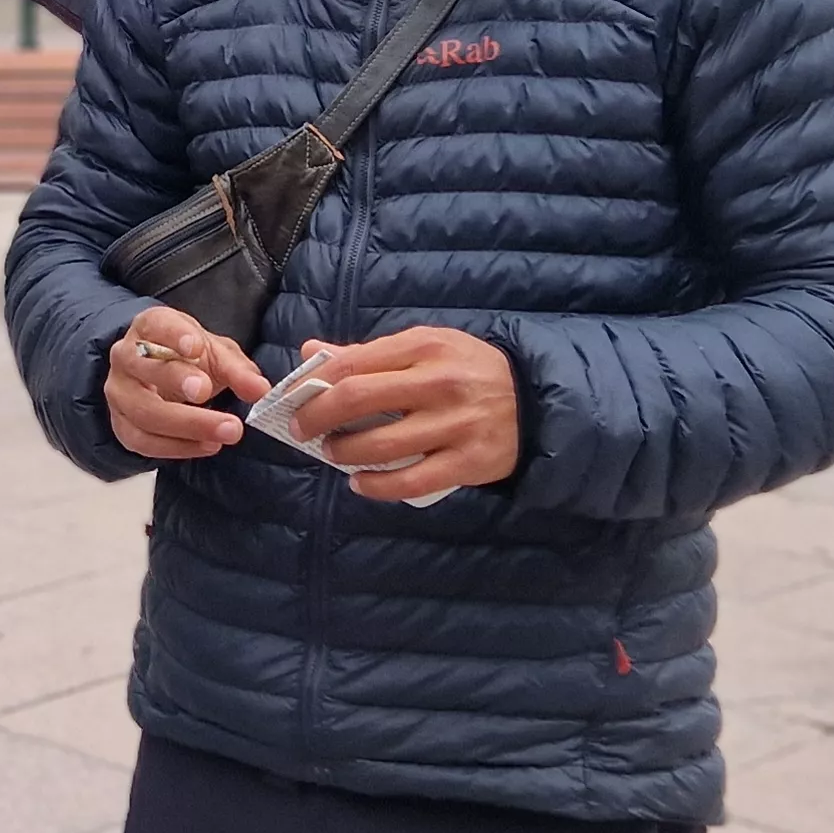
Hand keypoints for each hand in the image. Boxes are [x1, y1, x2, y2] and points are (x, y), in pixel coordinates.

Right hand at [103, 306, 272, 461]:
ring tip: (224, 431)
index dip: (174, 335)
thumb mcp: (216, 355)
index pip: (156, 324)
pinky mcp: (120, 424)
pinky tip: (207, 446)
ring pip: (143, 410)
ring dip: (185, 425)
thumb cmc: (188, 360)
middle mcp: (126, 357)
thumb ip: (237, 371)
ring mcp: (119, 392)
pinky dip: (177, 448)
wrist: (162, 380)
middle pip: (143, 368)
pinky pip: (142, 440)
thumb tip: (260, 390)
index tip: (196, 347)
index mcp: (149, 328)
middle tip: (207, 392)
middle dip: (176, 380)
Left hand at [288, 326, 522, 502]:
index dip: (316, 384)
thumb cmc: (469, 371)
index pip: (353, 363)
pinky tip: (359, 483)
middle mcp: (438, 382)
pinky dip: (376, 487)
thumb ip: (370, 353)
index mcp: (424, 346)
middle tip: (301, 430)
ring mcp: (454, 425)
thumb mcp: (426, 347)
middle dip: (317, 418)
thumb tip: (311, 351)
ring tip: (332, 454)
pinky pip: (410, 481)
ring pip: (380, 444)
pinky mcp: (468, 462)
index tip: (296, 399)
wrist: (537, 403)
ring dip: (343, 453)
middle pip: (358, 399)